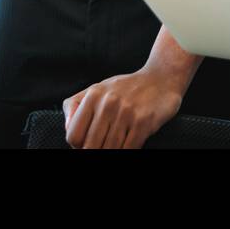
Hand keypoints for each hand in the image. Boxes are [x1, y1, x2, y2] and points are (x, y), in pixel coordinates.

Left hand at [63, 67, 186, 148]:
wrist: (162, 77)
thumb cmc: (127, 86)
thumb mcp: (98, 88)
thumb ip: (76, 105)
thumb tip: (67, 127)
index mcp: (93, 95)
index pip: (74, 135)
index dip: (78, 146)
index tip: (87, 144)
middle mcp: (108, 103)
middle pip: (90, 146)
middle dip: (95, 150)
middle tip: (102, 145)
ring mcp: (126, 113)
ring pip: (109, 149)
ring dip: (111, 151)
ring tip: (115, 145)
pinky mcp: (143, 122)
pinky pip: (128, 148)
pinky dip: (125, 151)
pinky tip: (127, 145)